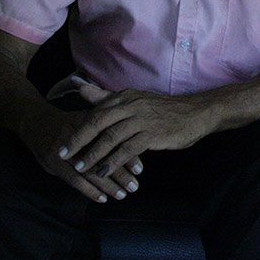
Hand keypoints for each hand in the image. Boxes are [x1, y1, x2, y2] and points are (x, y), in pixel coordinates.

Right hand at [19, 103, 142, 203]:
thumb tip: (135, 144)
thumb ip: (109, 131)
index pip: (114, 142)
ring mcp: (65, 150)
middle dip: (120, 173)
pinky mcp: (53, 162)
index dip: (127, 156)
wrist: (35, 121)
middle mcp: (79, 136)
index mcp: (91, 123)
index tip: (140, 170)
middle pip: (103, 156)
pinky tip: (102, 198)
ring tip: (122, 194)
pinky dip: (89, 190)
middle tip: (135, 186)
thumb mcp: (89, 120)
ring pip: (89, 170)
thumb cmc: (70, 124)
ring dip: (107, 185)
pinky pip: (73, 179)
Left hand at [57, 83, 213, 184]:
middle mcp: (131, 105)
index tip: (63, 143)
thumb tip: (80, 88)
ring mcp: (142, 119)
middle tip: (64, 155)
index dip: (77, 129)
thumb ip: (106, 97)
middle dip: (79, 141)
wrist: (196, 113)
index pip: (95, 112)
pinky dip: (114, 161)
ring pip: (111, 137)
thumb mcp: (135, 99)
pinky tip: (106, 172)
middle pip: (98, 122)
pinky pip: (128, 149)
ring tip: (82, 168)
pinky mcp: (152, 134)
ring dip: (94, 154)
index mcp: (125, 97)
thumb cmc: (164, 109)